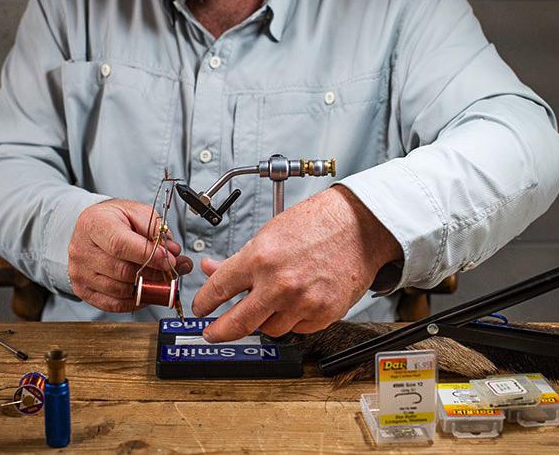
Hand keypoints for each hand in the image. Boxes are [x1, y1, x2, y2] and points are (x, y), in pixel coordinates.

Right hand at [68, 199, 192, 311]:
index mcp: (94, 224)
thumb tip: (172, 251)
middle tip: (170, 270)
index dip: (147, 255)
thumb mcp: (137, 212)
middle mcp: (82, 250)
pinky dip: (135, 300)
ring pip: (120, 290)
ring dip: (146, 287)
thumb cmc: (116, 220)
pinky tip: (146, 289)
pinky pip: (114, 304)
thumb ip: (156, 230)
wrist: (93, 227)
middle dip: (152, 273)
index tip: (168, 259)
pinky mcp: (82, 290)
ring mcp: (79, 272)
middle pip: (122, 271)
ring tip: (161, 278)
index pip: (120, 245)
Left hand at [192, 185, 401, 341]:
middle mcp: (279, 284)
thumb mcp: (267, 235)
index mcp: (260, 258)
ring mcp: (302, 302)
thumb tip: (212, 270)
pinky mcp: (323, 315)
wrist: (357, 227)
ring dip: (263, 320)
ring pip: (269, 329)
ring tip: (271, 302)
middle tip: (213, 333)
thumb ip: (238, 259)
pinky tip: (297, 301)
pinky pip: (297, 328)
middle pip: (238, 323)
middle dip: (219, 332)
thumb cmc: (315, 225)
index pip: (218, 289)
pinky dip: (292, 319)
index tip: (201, 308)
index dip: (204, 303)